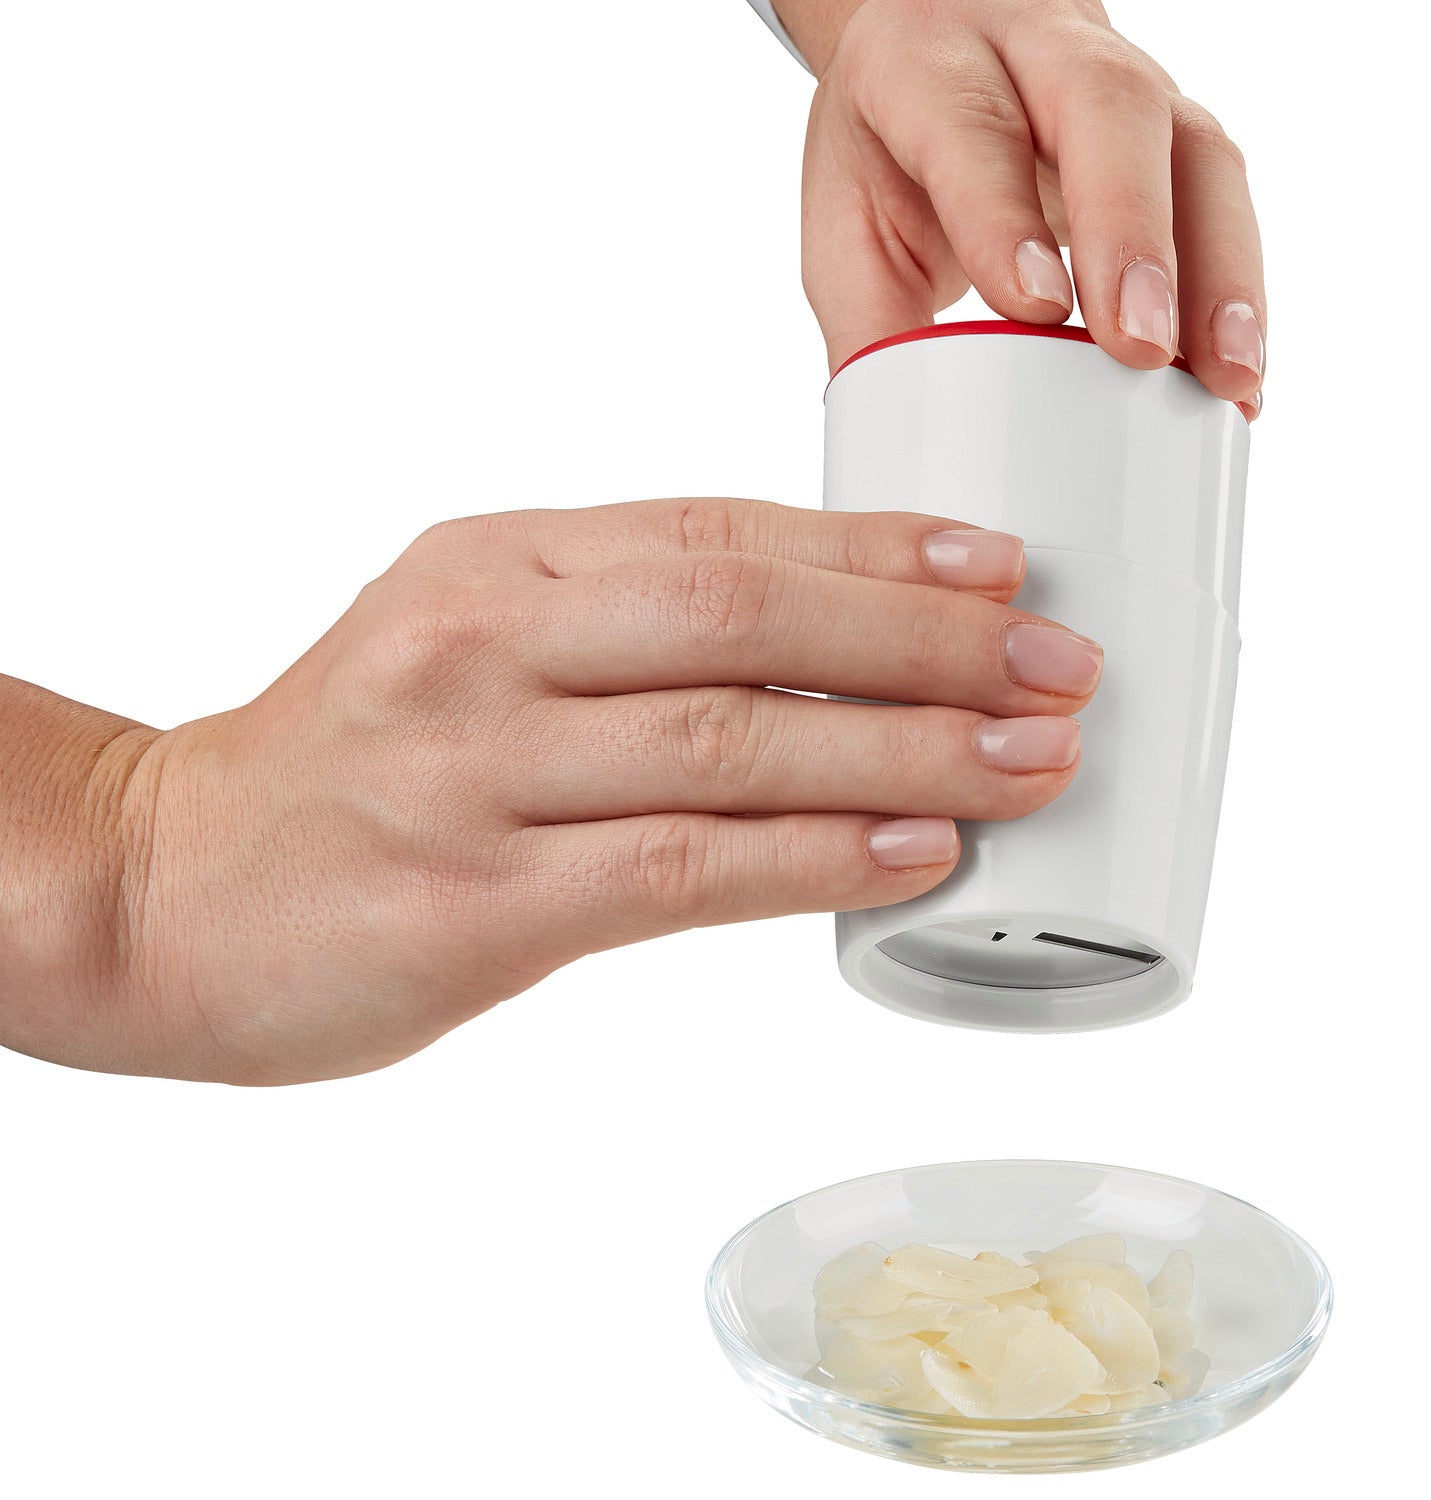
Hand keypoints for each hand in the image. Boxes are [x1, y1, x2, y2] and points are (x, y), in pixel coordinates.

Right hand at [24, 499, 1099, 1083]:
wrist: (162, 887)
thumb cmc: (353, 763)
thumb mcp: (473, 640)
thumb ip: (630, 632)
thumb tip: (844, 653)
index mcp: (504, 565)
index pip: (723, 531)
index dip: (880, 546)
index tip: (1005, 564)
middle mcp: (489, 643)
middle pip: (750, 616)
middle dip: (930, 640)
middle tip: (1061, 664)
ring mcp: (479, 769)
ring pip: (739, 738)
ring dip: (911, 749)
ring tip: (1032, 759)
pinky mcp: (479, 902)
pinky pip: (687, 868)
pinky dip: (819, 857)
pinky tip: (916, 853)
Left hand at [789, 0, 1265, 415]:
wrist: (957, 51)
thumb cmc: (898, 151)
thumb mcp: (849, 224)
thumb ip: (870, 319)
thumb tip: (909, 445)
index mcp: (928, 65)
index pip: (973, 126)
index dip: (1005, 215)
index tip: (1033, 308)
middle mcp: (1042, 52)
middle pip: (1109, 111)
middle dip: (1133, 233)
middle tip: (1140, 345)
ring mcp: (1133, 86)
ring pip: (1198, 154)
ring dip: (1220, 271)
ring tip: (1228, 376)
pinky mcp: (1187, 139)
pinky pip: (1229, 205)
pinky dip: (1240, 296)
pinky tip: (1239, 377)